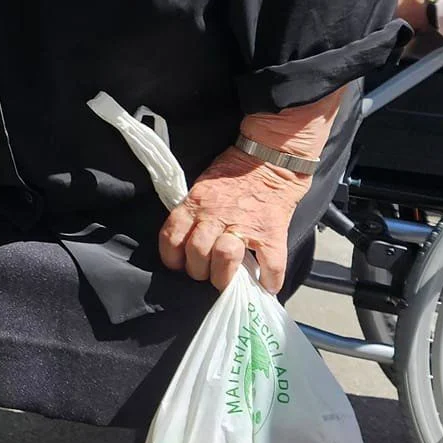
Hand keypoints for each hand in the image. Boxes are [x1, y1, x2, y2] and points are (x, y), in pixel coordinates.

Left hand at [158, 146, 308, 293]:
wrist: (270, 157)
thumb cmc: (234, 173)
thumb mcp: (202, 186)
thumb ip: (192, 212)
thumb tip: (184, 240)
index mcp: (196, 204)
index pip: (171, 237)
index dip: (172, 258)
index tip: (179, 264)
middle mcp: (216, 215)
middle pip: (196, 253)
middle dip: (198, 270)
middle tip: (206, 272)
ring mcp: (245, 224)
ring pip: (224, 258)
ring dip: (224, 276)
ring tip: (228, 279)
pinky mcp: (271, 231)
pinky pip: (271, 263)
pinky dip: (270, 279)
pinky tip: (266, 284)